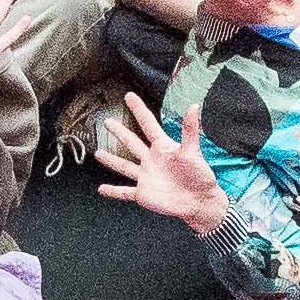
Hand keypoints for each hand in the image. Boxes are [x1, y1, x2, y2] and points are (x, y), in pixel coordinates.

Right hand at [85, 94, 235, 238]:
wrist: (200, 202)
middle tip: (108, 121)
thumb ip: (190, 129)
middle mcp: (152, 160)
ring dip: (111, 160)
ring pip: (124, 166)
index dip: (138, 109)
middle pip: (131, 142)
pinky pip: (125, 192)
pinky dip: (113, 191)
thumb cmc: (200, 177)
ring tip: (99, 154)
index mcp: (163, 147)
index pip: (148, 124)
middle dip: (119, 131)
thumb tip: (194, 106)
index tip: (129, 97)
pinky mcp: (143, 193)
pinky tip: (102, 189)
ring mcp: (146, 176)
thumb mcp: (193, 151)